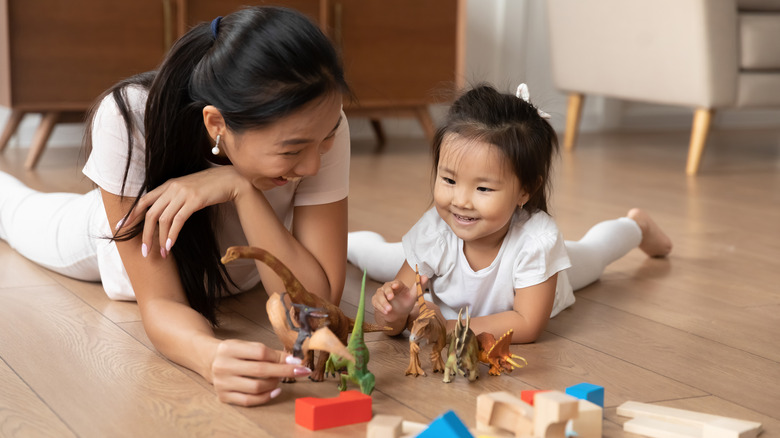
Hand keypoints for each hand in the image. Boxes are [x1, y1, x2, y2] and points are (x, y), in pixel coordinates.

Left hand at [116, 166, 247, 257]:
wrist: (230, 180)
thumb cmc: (210, 188)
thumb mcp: (188, 190)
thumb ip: (174, 199)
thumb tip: (163, 216)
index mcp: (168, 185)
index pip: (144, 201)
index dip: (131, 215)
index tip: (121, 228)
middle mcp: (172, 188)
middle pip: (150, 213)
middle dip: (145, 234)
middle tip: (144, 251)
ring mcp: (183, 193)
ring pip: (163, 219)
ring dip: (160, 239)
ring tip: (161, 253)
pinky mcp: (195, 200)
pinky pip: (178, 220)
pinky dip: (172, 234)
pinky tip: (171, 245)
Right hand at [210, 339, 310, 405]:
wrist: (210, 360)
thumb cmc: (235, 353)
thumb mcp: (248, 346)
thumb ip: (268, 352)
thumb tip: (292, 361)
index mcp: (229, 348)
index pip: (260, 352)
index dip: (280, 357)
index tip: (296, 361)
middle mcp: (223, 366)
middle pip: (260, 370)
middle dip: (284, 371)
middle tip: (300, 371)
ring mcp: (222, 383)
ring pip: (256, 387)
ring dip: (274, 383)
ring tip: (280, 379)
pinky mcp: (223, 396)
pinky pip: (249, 400)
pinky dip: (265, 397)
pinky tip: (275, 390)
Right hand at [371, 276, 426, 322]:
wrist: (397, 314)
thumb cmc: (405, 303)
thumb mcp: (414, 296)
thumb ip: (419, 286)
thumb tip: (425, 276)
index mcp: (398, 285)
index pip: (396, 283)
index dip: (396, 284)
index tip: (395, 286)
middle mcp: (388, 287)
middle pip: (386, 288)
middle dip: (388, 292)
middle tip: (391, 298)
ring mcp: (381, 293)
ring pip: (379, 296)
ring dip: (383, 303)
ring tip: (389, 310)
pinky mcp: (376, 300)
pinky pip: (376, 303)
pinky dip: (380, 307)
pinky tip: (385, 312)